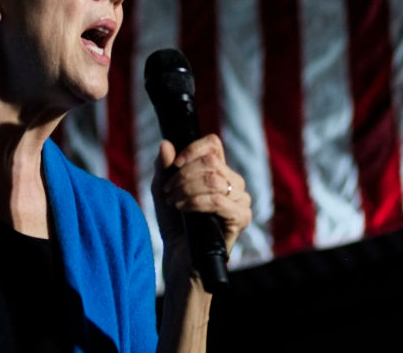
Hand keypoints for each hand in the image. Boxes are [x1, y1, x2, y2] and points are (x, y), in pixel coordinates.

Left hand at [152, 134, 251, 282]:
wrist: (179, 258)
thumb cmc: (174, 225)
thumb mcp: (162, 191)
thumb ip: (163, 167)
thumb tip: (166, 144)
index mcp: (219, 173)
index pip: (214, 145)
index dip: (193, 149)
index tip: (175, 164)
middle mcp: (234, 184)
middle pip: (212, 162)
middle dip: (183, 175)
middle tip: (168, 191)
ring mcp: (241, 201)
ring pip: (215, 180)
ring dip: (187, 189)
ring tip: (173, 201)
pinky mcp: (241, 218)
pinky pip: (219, 200)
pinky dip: (196, 201)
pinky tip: (183, 208)